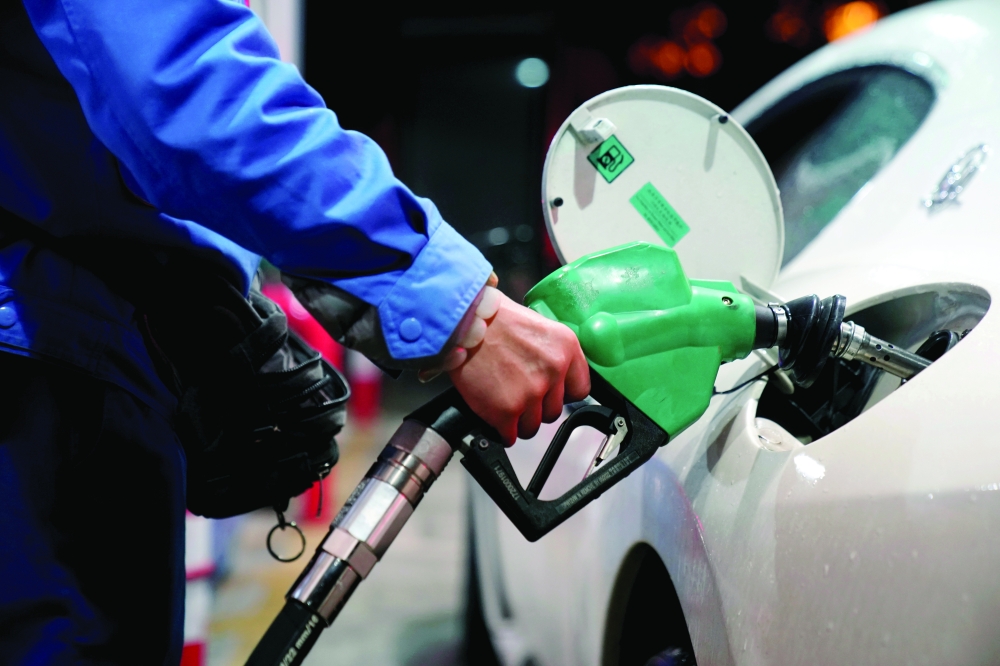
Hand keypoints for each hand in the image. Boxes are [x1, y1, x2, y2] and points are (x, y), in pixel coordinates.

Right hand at [447, 292, 590, 444]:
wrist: (462, 323)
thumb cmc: (494, 321)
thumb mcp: (539, 327)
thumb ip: (554, 355)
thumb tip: (558, 381)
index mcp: (565, 348)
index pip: (580, 390)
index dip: (561, 394)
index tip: (550, 394)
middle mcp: (553, 371)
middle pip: (554, 412)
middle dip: (536, 407)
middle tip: (517, 393)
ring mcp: (530, 393)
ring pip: (532, 426)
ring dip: (518, 420)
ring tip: (502, 400)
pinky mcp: (506, 410)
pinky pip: (510, 436)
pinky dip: (501, 430)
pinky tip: (494, 414)